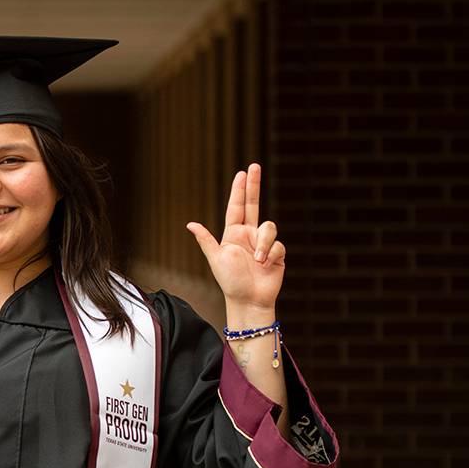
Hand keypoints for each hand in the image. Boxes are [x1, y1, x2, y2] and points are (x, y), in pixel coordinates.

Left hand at [185, 163, 284, 311]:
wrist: (249, 301)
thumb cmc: (230, 282)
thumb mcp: (216, 260)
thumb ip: (206, 240)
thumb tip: (190, 224)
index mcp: (233, 235)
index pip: (236, 207)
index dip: (240, 190)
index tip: (242, 173)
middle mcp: (249, 235)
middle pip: (253, 204)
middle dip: (254, 185)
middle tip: (254, 166)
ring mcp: (263, 243)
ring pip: (269, 227)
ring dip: (264, 243)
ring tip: (258, 260)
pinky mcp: (276, 253)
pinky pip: (278, 244)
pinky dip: (272, 254)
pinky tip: (266, 265)